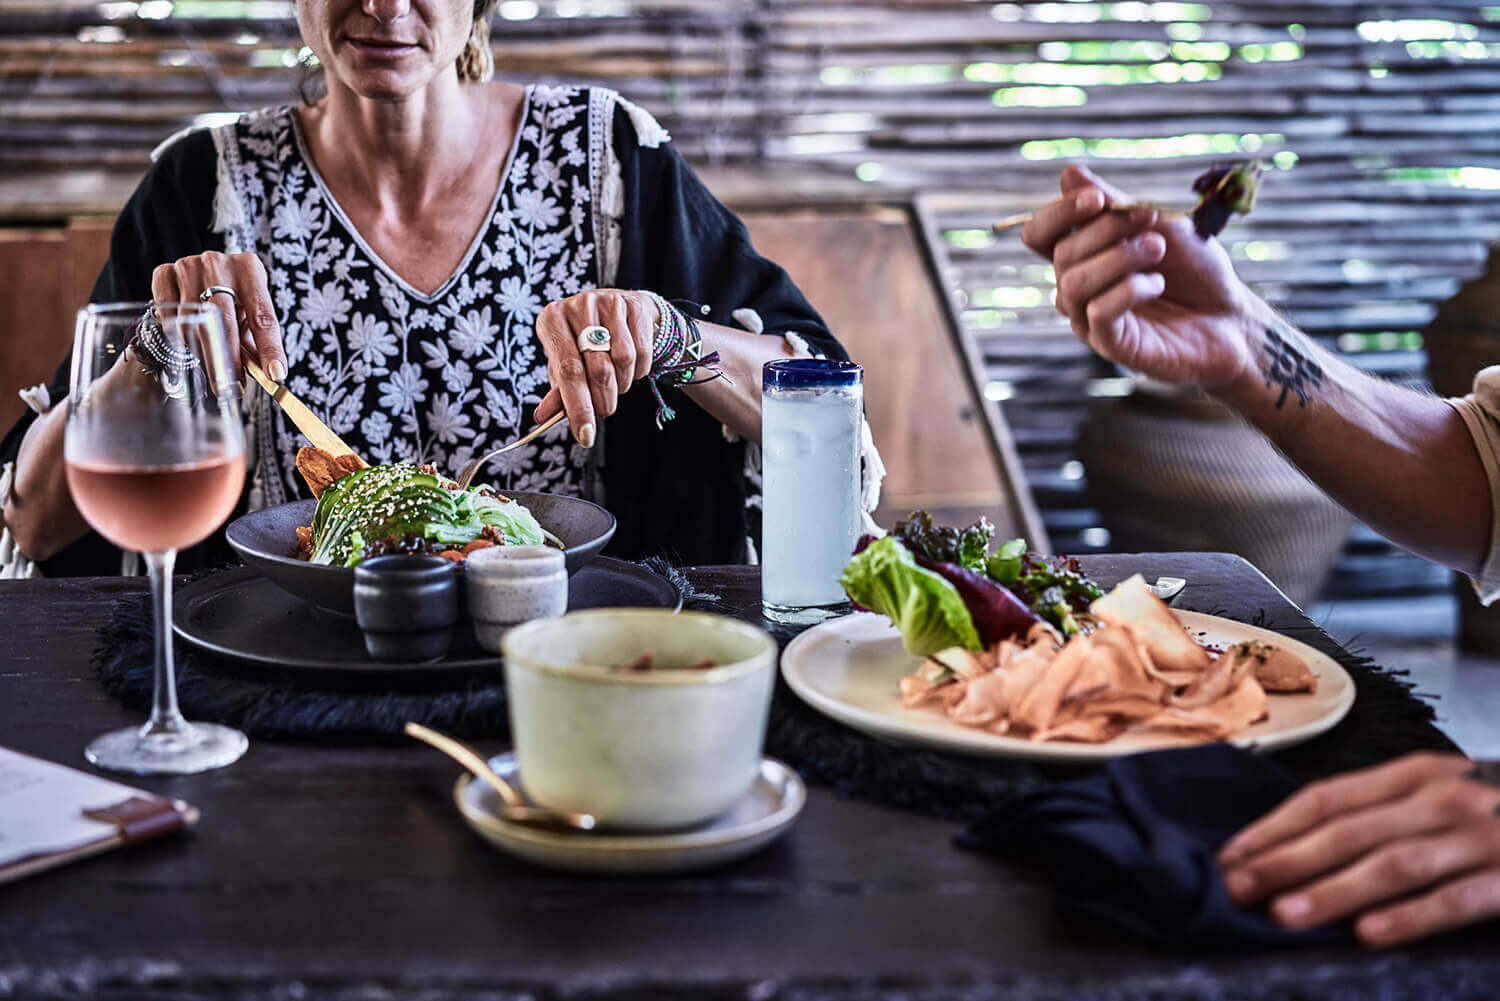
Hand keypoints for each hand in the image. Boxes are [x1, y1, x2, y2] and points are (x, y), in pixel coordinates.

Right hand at [150, 251, 286, 380]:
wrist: (203, 274)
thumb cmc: (234, 298)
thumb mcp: (250, 314)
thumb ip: (256, 341)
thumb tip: (267, 375)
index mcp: (250, 270)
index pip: (263, 315)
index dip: (269, 347)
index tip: (274, 373)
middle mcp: (219, 263)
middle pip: (223, 320)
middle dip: (228, 359)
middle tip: (231, 386)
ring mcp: (188, 265)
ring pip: (192, 321)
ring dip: (201, 350)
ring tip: (209, 363)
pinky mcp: (164, 272)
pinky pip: (167, 312)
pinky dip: (176, 332)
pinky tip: (185, 340)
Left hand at [533, 289, 657, 446]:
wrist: (619, 311)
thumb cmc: (585, 343)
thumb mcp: (566, 363)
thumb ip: (557, 391)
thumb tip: (543, 418)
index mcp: (552, 320)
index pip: (567, 372)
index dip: (578, 407)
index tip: (585, 435)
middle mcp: (578, 306)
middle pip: (597, 369)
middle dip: (603, 401)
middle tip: (604, 411)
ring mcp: (608, 302)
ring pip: (623, 360)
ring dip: (622, 386)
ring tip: (616, 386)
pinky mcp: (634, 305)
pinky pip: (642, 352)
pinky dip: (638, 372)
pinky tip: (630, 370)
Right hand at [1020, 164, 1260, 390]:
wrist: (1231, 317)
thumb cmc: (1195, 270)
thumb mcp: (1159, 225)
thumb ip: (1114, 203)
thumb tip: (1068, 174)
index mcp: (1083, 257)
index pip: (1040, 235)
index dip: (1059, 214)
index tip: (1098, 198)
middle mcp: (1078, 289)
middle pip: (1061, 255)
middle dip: (1106, 230)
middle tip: (1151, 220)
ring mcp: (1089, 320)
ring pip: (1072, 284)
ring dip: (1119, 258)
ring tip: (1158, 249)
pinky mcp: (1110, 346)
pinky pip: (1098, 312)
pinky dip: (1129, 290)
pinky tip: (1158, 285)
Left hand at [1219, 752, 1499, 946]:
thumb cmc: (1491, 816)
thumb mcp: (1434, 797)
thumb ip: (1377, 814)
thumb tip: (1292, 847)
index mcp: (1414, 775)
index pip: (1327, 798)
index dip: (1274, 828)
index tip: (1231, 857)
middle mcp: (1442, 797)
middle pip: (1349, 830)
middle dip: (1286, 861)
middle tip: (1239, 890)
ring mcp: (1480, 836)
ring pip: (1393, 864)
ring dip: (1333, 890)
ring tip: (1285, 914)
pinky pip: (1455, 899)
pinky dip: (1409, 917)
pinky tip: (1368, 936)